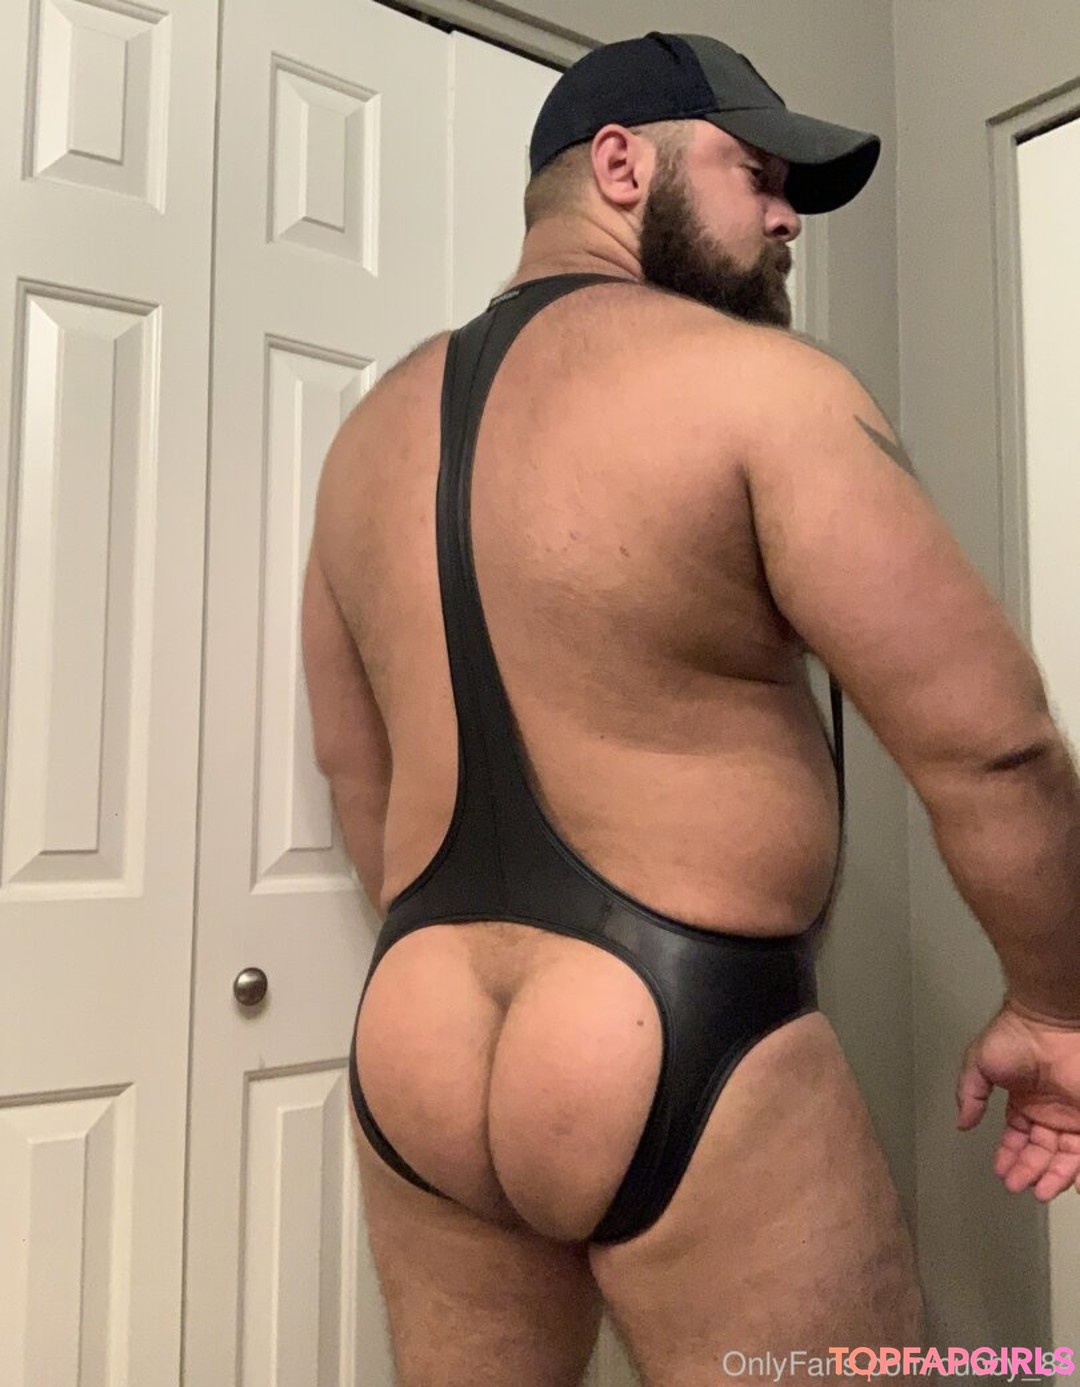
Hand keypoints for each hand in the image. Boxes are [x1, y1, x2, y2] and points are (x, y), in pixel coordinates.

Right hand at [955, 1000, 1079, 1199]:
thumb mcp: (978, 1064)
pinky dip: (1078, 1170)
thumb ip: (969, 1095)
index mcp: (1023, 1101)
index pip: (1017, 1138)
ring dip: (1053, 1177)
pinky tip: (1070, 1184)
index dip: (1009, 1156)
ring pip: (1064, 1156)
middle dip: (1028, 1172)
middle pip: (1040, 1152)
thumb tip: (962, 1123)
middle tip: (1018, 1185)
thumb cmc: (1014, 1035)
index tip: (1002, 1172)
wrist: (1048, 1023)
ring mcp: (1070, 1115)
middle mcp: (1048, 1111)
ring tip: (1041, 1191)